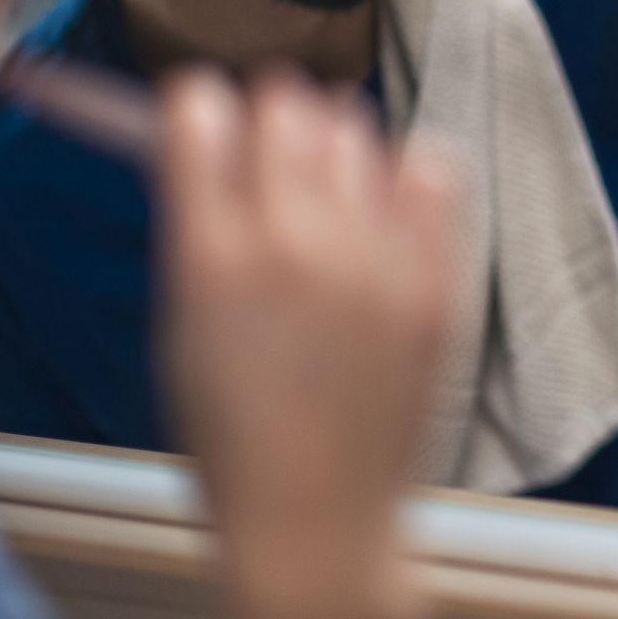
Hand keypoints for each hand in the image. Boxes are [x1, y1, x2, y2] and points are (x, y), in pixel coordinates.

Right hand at [155, 69, 451, 618]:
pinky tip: (390, 201)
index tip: (208, 123)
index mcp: (213, 255)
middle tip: (272, 151)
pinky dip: (407, 171)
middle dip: (270, 116)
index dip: (201, 109)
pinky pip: (432, 170)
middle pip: (287, 103)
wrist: (318, 515)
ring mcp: (376, 258)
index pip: (201, 111)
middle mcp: (297, 243)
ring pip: (357, 126)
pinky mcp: (436, 279)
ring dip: (336, 139)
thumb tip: (213, 143)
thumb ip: (196, 226)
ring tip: (329, 186)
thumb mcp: (181, 324)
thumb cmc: (237, 432)